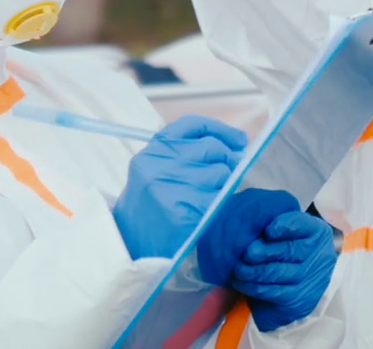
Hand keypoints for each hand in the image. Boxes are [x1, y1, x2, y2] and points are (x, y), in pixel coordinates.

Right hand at [112, 115, 247, 260]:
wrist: (132, 247)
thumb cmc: (152, 206)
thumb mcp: (158, 171)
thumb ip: (189, 153)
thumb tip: (237, 148)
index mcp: (153, 151)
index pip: (193, 125)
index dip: (221, 129)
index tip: (240, 140)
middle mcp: (160, 165)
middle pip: (212, 147)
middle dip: (227, 159)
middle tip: (229, 172)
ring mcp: (172, 188)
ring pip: (221, 173)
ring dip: (223, 184)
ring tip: (207, 197)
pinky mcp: (186, 213)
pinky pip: (219, 199)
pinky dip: (219, 205)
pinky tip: (205, 213)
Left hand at [197, 189, 336, 331]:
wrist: (299, 285)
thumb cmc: (287, 249)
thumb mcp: (288, 231)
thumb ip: (274, 219)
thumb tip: (251, 213)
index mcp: (315, 231)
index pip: (301, 224)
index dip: (284, 226)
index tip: (268, 230)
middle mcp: (317, 254)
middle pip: (288, 250)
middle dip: (262, 251)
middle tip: (246, 252)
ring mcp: (307, 278)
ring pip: (276, 272)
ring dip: (252, 271)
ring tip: (238, 268)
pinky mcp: (296, 299)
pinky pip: (271, 291)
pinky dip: (252, 286)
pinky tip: (240, 281)